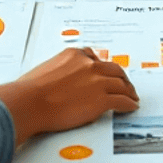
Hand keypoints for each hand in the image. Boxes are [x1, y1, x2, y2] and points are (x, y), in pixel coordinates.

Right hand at [0, 48, 139, 146]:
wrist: (30, 102)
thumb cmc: (30, 91)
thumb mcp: (45, 69)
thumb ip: (59, 70)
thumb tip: (59, 80)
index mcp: (74, 55)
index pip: (95, 58)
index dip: (103, 67)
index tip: (105, 72)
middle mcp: (89, 66)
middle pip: (113, 69)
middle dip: (121, 77)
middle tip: (125, 84)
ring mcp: (98, 82)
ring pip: (121, 84)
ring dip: (129, 91)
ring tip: (131, 96)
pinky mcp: (102, 100)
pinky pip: (122, 101)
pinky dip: (129, 104)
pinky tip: (131, 106)